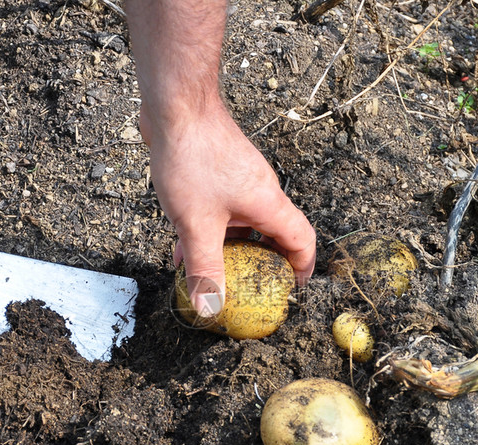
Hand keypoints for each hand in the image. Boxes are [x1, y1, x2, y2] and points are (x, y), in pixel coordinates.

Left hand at [141, 102, 315, 316]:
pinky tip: (181, 244)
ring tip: (209, 272)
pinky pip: (221, 209)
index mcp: (268, 204)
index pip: (302, 240)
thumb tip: (210, 307)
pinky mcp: (217, 171)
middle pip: (273, 234)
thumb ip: (204, 268)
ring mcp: (238, 180)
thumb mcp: (196, 224)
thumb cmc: (193, 156)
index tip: (292, 289)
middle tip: (249, 288)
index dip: (302, 268)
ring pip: (241, 224)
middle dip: (260, 264)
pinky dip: (209, 229)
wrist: (175, 105)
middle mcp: (259, 192)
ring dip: (227, 249)